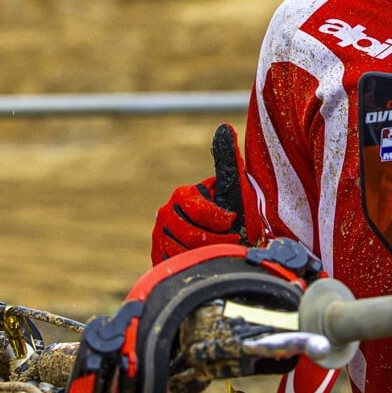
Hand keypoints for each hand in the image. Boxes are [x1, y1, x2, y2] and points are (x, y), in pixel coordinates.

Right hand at [151, 124, 247, 261]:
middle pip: (193, 237)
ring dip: (209, 255)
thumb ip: (227, 158)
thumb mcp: (231, 186)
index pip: (200, 212)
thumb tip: (224, 127)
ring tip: (221, 250)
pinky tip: (205, 259)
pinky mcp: (158, 255)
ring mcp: (160, 235)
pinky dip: (193, 265)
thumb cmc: (230, 210)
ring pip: (185, 253)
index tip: (232, 221)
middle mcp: (166, 213)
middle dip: (218, 241)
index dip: (221, 221)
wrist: (220, 237)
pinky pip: (175, 265)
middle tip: (232, 240)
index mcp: (183, 195)